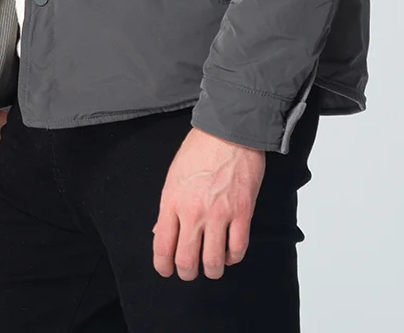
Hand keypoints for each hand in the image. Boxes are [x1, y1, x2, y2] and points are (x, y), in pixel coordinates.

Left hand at [152, 126, 264, 279]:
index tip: (167, 270)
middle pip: (187, 261)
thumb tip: (160, 232)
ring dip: (212, 270)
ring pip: (213, 262)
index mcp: (172, 201)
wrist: (229, 130)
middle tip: (190, 271)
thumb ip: (167, 207)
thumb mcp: (174, 175)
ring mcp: (219, 214)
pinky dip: (233, 258)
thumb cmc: (200, 148)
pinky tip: (230, 253)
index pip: (162, 247)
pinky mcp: (243, 213)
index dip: (163, 266)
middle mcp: (193, 212)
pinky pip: (237, 249)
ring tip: (212, 267)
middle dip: (187, 273)